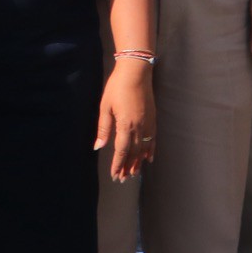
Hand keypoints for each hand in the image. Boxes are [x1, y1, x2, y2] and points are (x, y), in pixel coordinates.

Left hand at [94, 59, 155, 181]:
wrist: (136, 73)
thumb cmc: (116, 88)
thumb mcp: (105, 107)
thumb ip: (103, 128)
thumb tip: (99, 147)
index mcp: (125, 125)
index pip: (121, 151)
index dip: (118, 165)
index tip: (115, 175)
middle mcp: (139, 128)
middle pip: (133, 153)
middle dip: (127, 167)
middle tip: (122, 179)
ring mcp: (148, 124)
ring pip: (143, 149)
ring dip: (138, 162)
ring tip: (133, 174)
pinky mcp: (153, 119)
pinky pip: (153, 140)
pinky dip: (150, 151)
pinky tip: (148, 159)